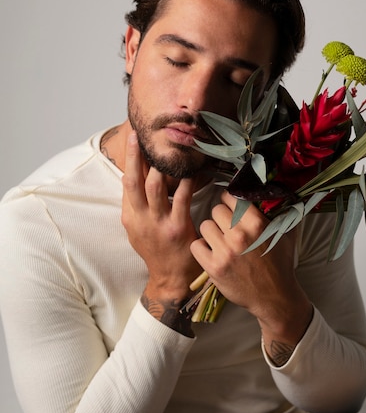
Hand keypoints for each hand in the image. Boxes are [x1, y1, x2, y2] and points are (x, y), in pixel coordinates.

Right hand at [122, 133, 201, 324]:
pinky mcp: (177, 228)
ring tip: (167, 147)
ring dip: (160, 165)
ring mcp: (158, 223)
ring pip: (154, 186)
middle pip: (133, 180)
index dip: (128, 160)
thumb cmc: (156, 250)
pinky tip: (192, 170)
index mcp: (130, 216)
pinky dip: (186, 182)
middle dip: (134, 156)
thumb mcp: (138, 229)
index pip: (126, 182)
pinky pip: (182, 198)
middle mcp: (140, 218)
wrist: (169, 278)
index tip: (132, 139)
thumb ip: (136, 205)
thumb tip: (132, 178)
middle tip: (139, 135)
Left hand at [190, 191, 312, 347]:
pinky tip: (212, 253)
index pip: (231, 197)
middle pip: (216, 210)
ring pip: (204, 225)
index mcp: (257, 223)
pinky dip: (202, 249)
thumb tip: (273, 190)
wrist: (274, 297)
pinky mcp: (214, 267)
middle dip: (220, 218)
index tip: (231, 209)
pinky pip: (196, 245)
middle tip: (227, 229)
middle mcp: (240, 235)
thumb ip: (278, 212)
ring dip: (210, 233)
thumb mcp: (284, 235)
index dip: (229, 202)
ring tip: (220, 241)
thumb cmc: (279, 264)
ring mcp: (225, 252)